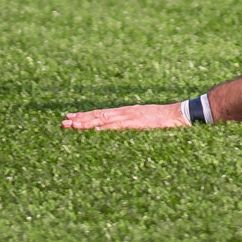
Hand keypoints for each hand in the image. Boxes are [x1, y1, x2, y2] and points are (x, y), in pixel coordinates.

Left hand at [62, 102, 189, 130]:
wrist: (178, 114)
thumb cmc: (161, 119)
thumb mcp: (141, 120)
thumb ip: (127, 123)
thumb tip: (111, 128)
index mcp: (124, 112)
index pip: (100, 113)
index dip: (84, 116)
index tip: (69, 118)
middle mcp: (124, 112)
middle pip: (98, 115)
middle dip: (80, 119)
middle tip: (63, 122)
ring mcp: (130, 116)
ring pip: (104, 119)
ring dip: (87, 122)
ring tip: (73, 126)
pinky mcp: (137, 122)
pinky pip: (119, 125)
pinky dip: (106, 127)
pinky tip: (96, 129)